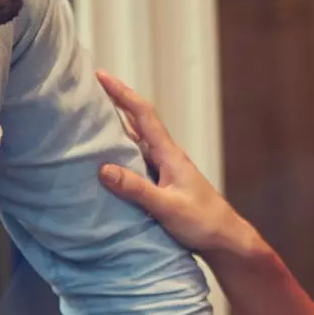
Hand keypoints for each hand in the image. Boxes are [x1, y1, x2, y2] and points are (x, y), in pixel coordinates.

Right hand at [95, 71, 265, 259]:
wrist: (225, 238)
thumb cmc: (202, 222)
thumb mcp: (167, 207)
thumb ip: (137, 189)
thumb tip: (103, 168)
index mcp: (169, 154)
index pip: (142, 115)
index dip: (121, 93)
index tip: (100, 76)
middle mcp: (167, 156)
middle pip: (138, 122)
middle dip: (115, 103)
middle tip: (88, 90)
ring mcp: (165, 169)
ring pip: (137, 141)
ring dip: (116, 127)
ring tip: (90, 118)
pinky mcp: (163, 183)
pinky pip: (137, 160)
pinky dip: (121, 152)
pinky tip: (107, 157)